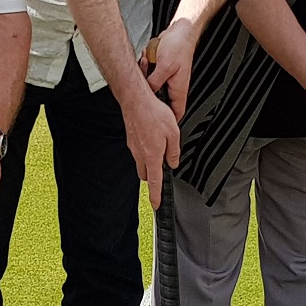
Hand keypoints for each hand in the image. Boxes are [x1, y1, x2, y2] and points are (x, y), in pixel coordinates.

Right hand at [117, 84, 179, 208]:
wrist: (136, 99)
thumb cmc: (153, 113)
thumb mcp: (173, 133)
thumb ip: (174, 152)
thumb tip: (173, 162)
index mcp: (152, 156)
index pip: (154, 182)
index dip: (155, 196)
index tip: (156, 205)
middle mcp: (140, 154)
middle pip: (146, 174)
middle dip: (153, 176)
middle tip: (162, 170)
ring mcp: (133, 147)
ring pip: (142, 162)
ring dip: (150, 161)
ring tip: (160, 147)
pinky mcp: (131, 139)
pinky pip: (138, 151)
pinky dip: (145, 150)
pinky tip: (152, 138)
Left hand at [143, 18, 198, 117]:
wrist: (180, 30)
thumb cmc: (178, 46)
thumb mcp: (165, 66)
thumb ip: (154, 82)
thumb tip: (146, 93)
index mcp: (179, 89)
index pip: (176, 113)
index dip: (168, 122)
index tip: (157, 125)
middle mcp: (174, 85)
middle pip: (160, 101)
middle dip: (149, 96)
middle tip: (143, 91)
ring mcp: (167, 77)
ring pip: (152, 87)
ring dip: (146, 78)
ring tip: (146, 66)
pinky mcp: (161, 69)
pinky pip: (150, 74)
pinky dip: (146, 68)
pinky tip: (146, 59)